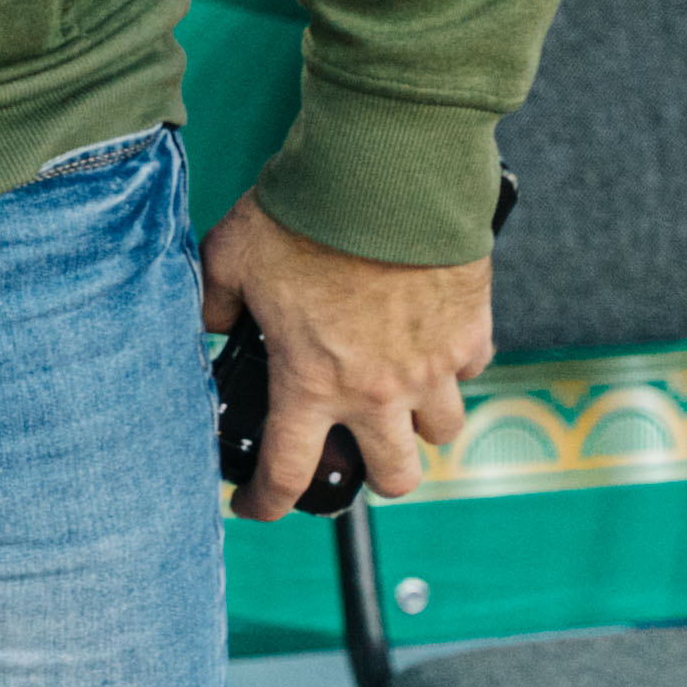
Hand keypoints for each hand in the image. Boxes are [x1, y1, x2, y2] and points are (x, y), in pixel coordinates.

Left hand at [200, 191, 492, 521]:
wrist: (382, 178)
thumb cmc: (301, 216)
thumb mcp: (229, 258)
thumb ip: (216, 303)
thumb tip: (214, 324)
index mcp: (313, 382)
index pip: (288, 470)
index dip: (266, 501)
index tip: (256, 508)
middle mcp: (379, 390)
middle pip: (396, 477)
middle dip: (376, 477)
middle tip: (357, 454)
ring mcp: (433, 366)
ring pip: (443, 431)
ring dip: (421, 424)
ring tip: (400, 400)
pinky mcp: (472, 332)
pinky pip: (471, 370)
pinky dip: (454, 367)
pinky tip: (431, 346)